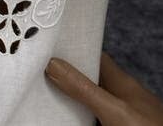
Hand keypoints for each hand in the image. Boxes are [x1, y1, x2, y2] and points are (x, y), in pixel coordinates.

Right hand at [45, 52, 162, 125]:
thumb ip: (85, 90)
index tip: (50, 44)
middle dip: (67, 77)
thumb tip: (55, 65)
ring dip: (74, 100)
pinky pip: (99, 117)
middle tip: (39, 74)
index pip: (94, 56)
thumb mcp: (113, 108)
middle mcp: (121, 95)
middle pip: (90, 81)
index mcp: (120, 81)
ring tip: (47, 97)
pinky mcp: (123, 124)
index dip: (74, 48)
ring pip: (93, 102)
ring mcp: (123, 113)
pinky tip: (73, 117)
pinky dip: (84, 116)